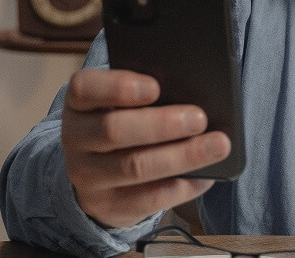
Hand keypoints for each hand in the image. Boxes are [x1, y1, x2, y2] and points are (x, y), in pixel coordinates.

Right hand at [61, 68, 231, 227]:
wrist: (98, 177)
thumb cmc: (122, 125)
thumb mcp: (121, 105)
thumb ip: (147, 97)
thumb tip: (193, 97)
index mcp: (80, 104)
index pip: (85, 89)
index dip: (118, 87)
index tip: (155, 87)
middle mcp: (77, 139)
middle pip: (113, 130)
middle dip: (161, 124)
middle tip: (200, 118)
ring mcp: (89, 176)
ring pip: (134, 167)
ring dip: (181, 156)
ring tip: (217, 145)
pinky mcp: (109, 206)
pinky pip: (148, 199)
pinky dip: (182, 187)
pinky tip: (206, 176)